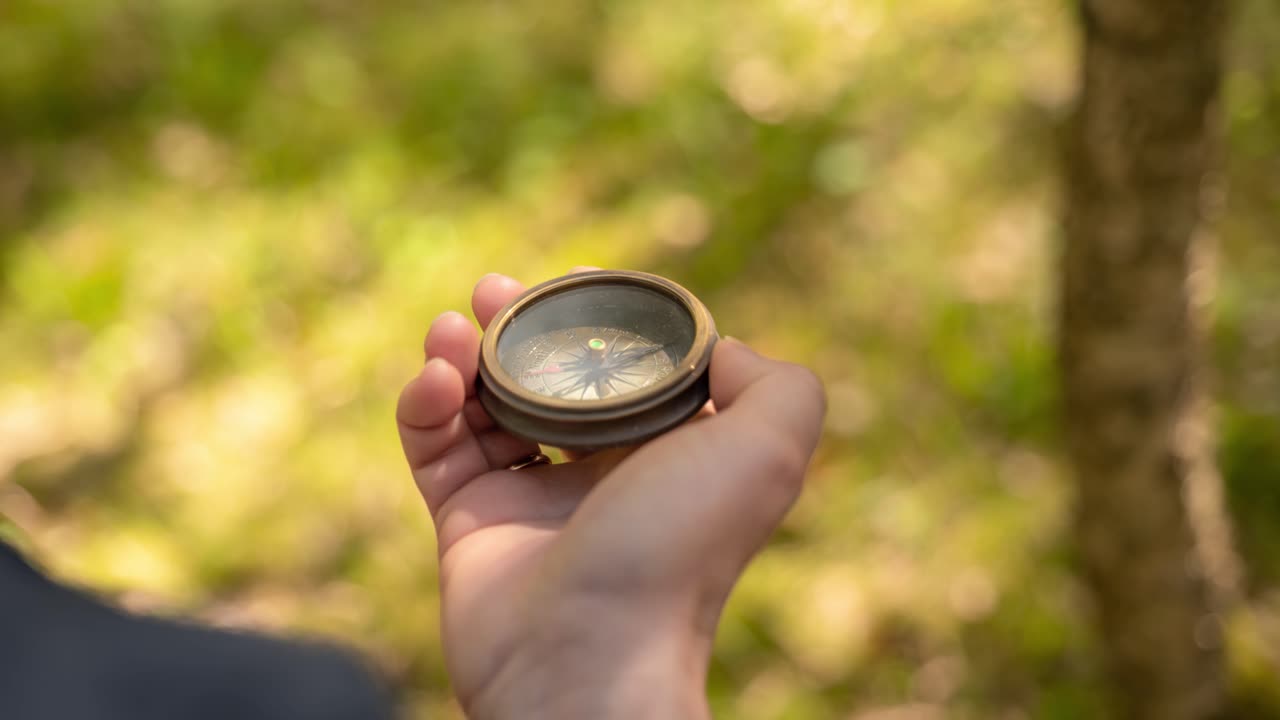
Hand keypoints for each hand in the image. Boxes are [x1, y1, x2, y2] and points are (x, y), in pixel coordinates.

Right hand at [396, 272, 825, 719]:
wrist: (587, 652)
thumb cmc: (678, 544)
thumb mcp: (767, 451)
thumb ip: (778, 387)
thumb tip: (725, 349)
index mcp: (668, 454)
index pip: (630, 367)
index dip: (601, 317)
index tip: (574, 279)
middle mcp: (602, 474)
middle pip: (551, 377)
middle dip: (521, 324)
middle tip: (492, 289)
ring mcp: (532, 499)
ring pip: (486, 405)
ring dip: (464, 355)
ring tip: (450, 328)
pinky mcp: (469, 522)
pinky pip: (437, 449)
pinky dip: (427, 406)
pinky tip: (435, 380)